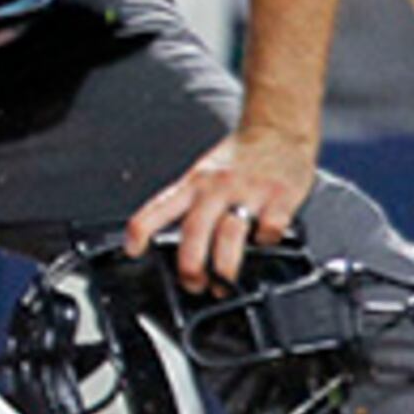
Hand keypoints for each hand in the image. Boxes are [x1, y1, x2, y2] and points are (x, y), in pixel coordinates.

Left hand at [123, 127, 317, 289]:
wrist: (278, 130)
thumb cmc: (239, 157)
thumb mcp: (203, 174)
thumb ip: (191, 205)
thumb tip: (176, 245)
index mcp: (194, 184)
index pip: (158, 207)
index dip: (141, 230)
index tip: (133, 250)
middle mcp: (217, 188)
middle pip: (194, 229)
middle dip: (190, 264)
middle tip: (192, 284)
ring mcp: (248, 193)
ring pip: (230, 234)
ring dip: (225, 266)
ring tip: (224, 282)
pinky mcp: (280, 198)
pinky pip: (270, 229)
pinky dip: (267, 243)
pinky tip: (264, 245)